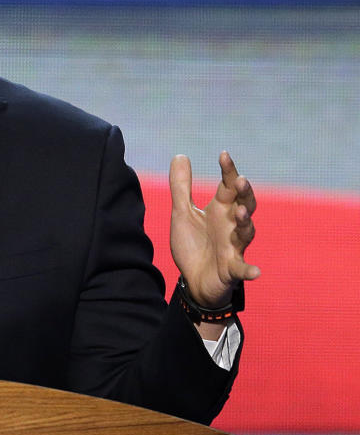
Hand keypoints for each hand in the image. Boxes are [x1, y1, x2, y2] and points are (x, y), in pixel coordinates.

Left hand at [169, 151, 259, 309]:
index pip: (229, 186)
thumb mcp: (183, 213)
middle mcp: (232, 225)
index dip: (228, 171)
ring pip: (246, 232)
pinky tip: (255, 271)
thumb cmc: (193, 244)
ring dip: (245, 222)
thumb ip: (181, 186)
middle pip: (245, 205)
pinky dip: (249, 270)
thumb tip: (180, 155)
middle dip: (244, 193)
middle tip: (240, 181)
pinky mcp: (231, 269)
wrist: (193, 280)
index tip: (223, 154)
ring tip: (240, 211)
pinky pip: (242, 269)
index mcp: (221, 210)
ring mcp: (234, 247)